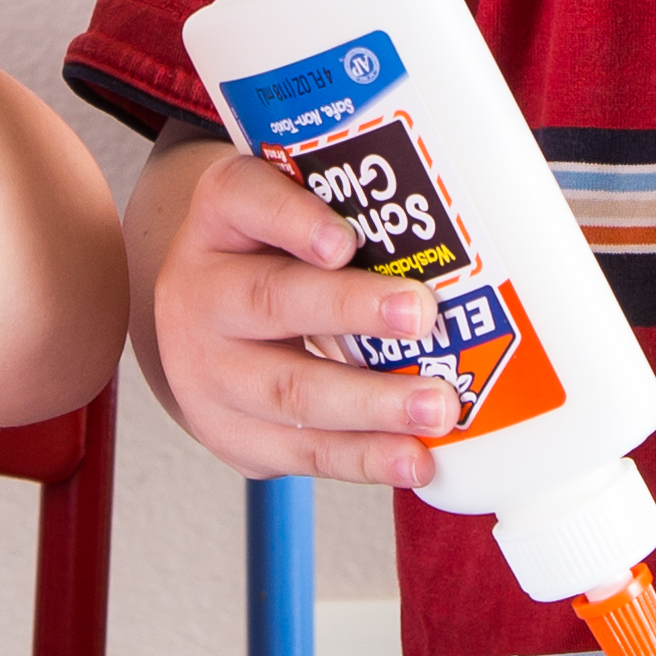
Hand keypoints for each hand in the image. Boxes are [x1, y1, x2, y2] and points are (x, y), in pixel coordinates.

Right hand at [138, 144, 460, 486]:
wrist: (202, 330)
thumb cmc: (270, 262)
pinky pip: (300, 451)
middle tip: (422, 316)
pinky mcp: (230, 432)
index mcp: (219, 219)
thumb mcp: (286, 219)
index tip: (343, 241)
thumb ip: (348, 217)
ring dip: (371, 403)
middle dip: (351, 310)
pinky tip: (411, 457)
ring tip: (436, 407)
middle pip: (271, 298)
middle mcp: (200, 291)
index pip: (241, 197)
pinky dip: (362, 457)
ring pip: (288, 390)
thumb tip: (455, 242)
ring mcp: (206, 370)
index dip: (292, 220)